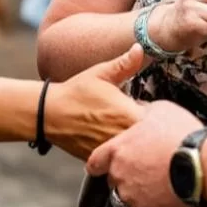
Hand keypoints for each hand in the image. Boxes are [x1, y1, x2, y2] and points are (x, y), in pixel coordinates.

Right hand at [46, 45, 147, 159]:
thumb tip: (141, 47)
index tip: (141, 106)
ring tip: (113, 125)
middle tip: (127, 115)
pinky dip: (114, 149)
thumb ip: (125, 63)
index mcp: (129, 115)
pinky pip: (115, 157)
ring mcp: (112, 151)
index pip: (157, 120)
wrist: (48, 114)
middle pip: (147, 137)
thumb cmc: (76, 91)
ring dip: (128, 139)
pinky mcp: (100, 159)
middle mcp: (123, 137)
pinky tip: (103, 134)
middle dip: (143, 128)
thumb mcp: (102, 73)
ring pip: (131, 149)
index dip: (153, 114)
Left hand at [86, 100, 203, 206]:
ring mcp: (130, 195)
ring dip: (140, 193)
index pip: (95, 162)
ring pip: (128, 197)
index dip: (101, 164)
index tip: (107, 166)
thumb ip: (144, 112)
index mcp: (118, 149)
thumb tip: (140, 109)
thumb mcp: (161, 110)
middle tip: (148, 172)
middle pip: (114, 179)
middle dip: (127, 177)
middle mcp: (119, 174)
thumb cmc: (182, 135)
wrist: (202, 163)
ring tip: (161, 185)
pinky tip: (166, 198)